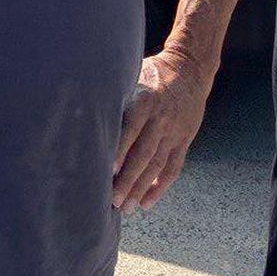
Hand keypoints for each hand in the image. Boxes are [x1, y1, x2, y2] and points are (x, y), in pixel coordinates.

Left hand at [113, 50, 211, 211]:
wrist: (190, 68)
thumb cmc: (152, 72)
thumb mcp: (133, 74)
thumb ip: (116, 93)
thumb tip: (85, 109)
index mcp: (145, 100)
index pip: (131, 129)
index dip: (120, 150)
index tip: (108, 170)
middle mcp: (161, 118)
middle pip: (144, 153)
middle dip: (128, 179)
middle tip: (113, 200)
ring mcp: (175, 131)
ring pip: (157, 165)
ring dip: (142, 188)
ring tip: (126, 207)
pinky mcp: (184, 140)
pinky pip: (173, 168)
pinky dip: (161, 187)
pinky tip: (147, 203)